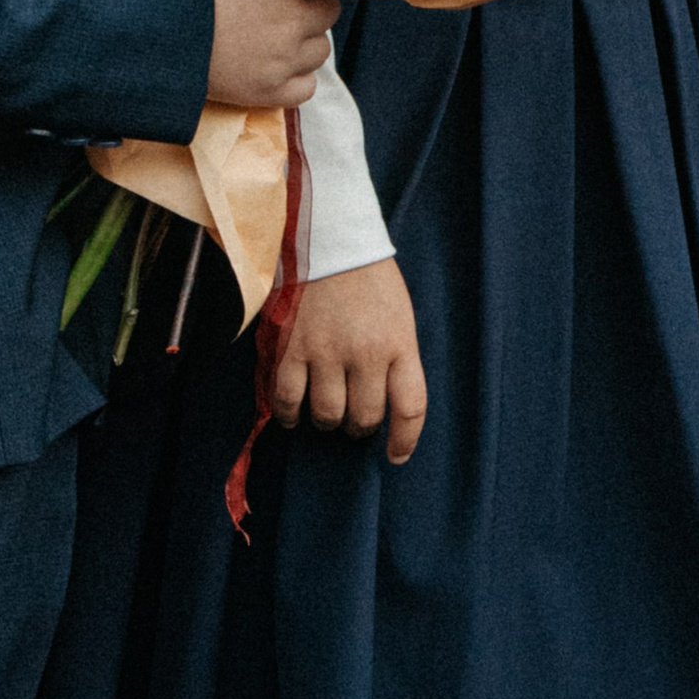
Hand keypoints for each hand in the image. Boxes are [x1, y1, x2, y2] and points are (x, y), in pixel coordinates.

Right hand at [190, 0, 336, 109]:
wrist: (140, 23)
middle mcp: (293, 16)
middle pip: (328, 13)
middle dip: (307, 10)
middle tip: (277, 11)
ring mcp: (281, 57)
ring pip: (320, 51)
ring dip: (301, 45)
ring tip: (268, 39)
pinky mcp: (266, 91)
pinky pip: (306, 88)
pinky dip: (293, 81)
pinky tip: (270, 68)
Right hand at [272, 256, 427, 461]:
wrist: (330, 242)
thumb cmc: (370, 281)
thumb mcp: (400, 317)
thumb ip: (397, 359)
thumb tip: (387, 404)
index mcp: (399, 344)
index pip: (410, 407)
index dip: (405, 440)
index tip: (396, 456)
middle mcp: (365, 353)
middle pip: (364, 418)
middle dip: (360, 427)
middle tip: (354, 420)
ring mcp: (326, 352)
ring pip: (327, 415)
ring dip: (327, 421)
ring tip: (327, 411)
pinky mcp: (291, 348)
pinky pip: (288, 400)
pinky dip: (291, 415)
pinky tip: (294, 414)